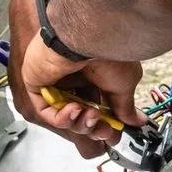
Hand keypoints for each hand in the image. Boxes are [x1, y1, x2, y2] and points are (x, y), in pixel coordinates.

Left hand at [21, 31, 146, 145]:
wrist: (89, 38)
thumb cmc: (107, 52)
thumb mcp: (124, 84)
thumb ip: (124, 106)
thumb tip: (134, 120)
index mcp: (95, 74)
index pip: (97, 107)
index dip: (105, 124)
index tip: (114, 133)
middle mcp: (75, 76)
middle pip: (80, 115)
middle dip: (93, 128)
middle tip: (104, 132)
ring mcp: (55, 80)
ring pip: (64, 115)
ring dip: (80, 124)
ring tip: (90, 116)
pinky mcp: (37, 82)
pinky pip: (46, 110)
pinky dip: (62, 118)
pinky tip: (74, 110)